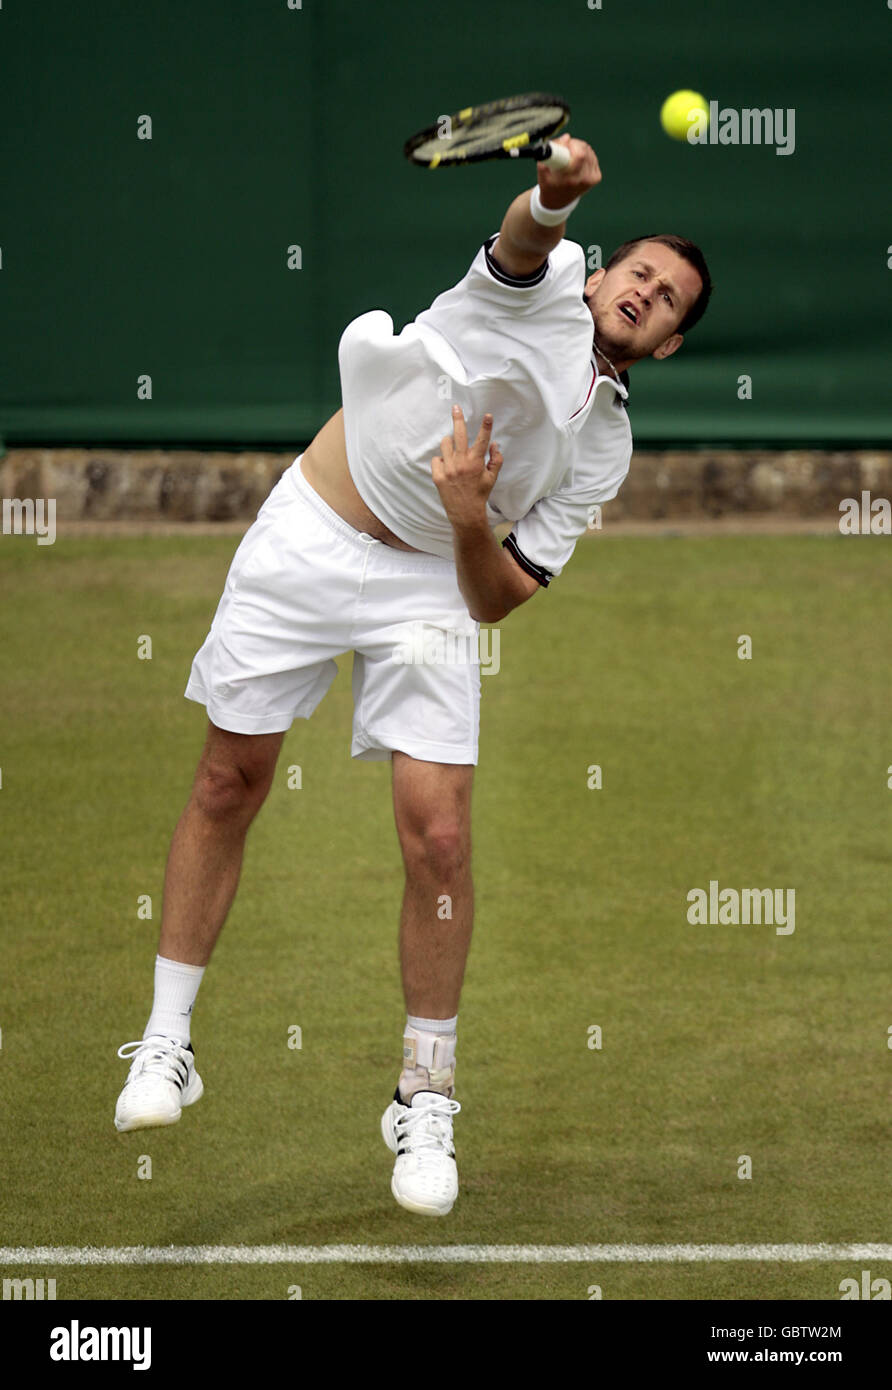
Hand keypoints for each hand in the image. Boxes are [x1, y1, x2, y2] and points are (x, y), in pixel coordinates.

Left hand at [431, 405, 503, 528]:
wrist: (465, 513)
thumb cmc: (480, 494)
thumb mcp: (492, 478)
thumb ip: (496, 460)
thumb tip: (494, 444)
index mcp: (476, 462)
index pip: (483, 440)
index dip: (486, 426)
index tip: (488, 415)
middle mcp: (461, 463)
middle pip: (459, 434)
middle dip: (458, 418)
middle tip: (456, 408)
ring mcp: (448, 468)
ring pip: (445, 444)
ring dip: (449, 444)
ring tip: (453, 453)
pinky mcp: (438, 475)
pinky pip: (436, 459)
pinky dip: (441, 461)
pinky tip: (447, 469)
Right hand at [537, 133, 601, 207]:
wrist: (558, 202)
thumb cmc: (549, 184)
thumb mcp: (543, 170)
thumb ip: (550, 152)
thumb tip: (566, 137)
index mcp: (571, 179)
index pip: (580, 154)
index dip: (571, 145)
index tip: (564, 145)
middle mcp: (584, 179)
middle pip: (585, 149)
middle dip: (574, 144)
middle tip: (565, 148)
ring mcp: (592, 179)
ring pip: (589, 151)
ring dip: (579, 148)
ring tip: (569, 156)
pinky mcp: (597, 177)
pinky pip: (592, 156)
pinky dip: (584, 155)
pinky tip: (577, 161)